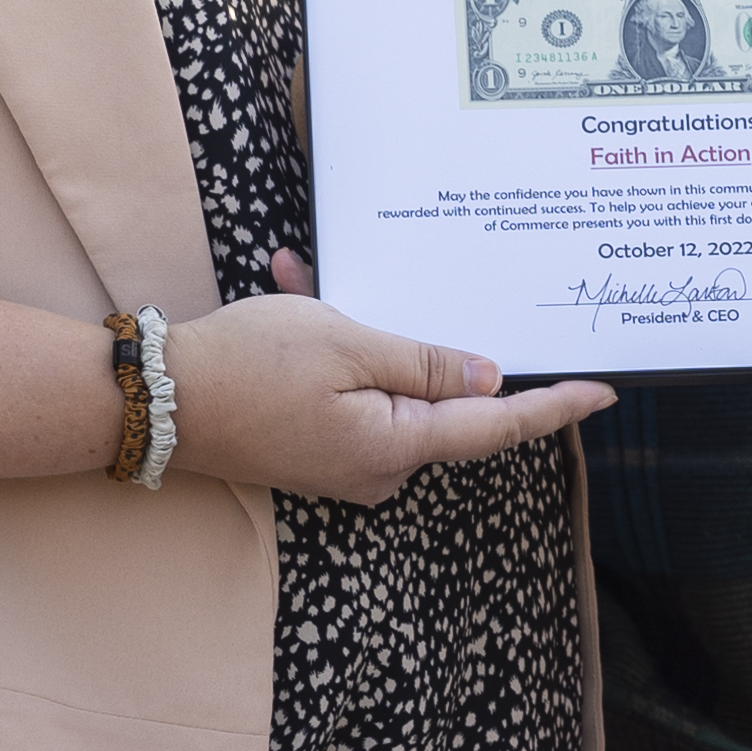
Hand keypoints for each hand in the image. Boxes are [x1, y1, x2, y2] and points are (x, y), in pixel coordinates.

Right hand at [173, 268, 609, 502]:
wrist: (148, 400)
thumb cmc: (244, 366)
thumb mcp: (348, 345)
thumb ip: (426, 364)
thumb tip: (490, 379)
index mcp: (396, 446)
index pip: (497, 425)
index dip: (553, 406)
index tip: (603, 390)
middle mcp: (377, 468)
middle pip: (436, 399)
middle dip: (413, 336)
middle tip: (370, 288)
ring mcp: (343, 462)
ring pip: (382, 383)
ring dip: (355, 330)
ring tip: (303, 283)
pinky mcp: (314, 448)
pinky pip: (344, 391)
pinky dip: (327, 346)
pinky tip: (292, 290)